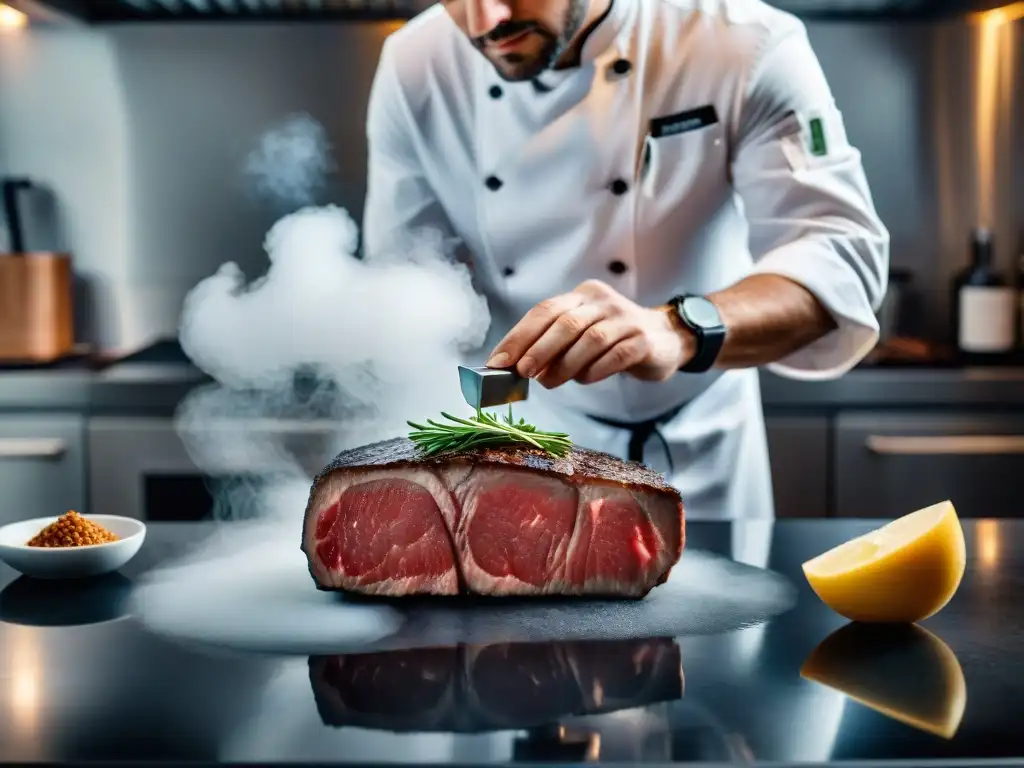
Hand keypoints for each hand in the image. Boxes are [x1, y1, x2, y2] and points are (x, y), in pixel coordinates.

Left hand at [486, 280, 695, 387]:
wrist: (665, 339)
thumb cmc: (613, 341)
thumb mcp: (580, 336)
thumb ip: (552, 347)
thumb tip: (515, 368)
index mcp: (581, 296)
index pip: (544, 311)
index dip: (518, 336)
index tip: (498, 362)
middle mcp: (603, 301)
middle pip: (566, 323)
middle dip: (539, 350)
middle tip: (523, 373)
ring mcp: (626, 319)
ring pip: (590, 339)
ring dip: (565, 365)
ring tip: (549, 383)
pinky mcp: (643, 340)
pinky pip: (616, 355)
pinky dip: (595, 370)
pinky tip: (584, 380)